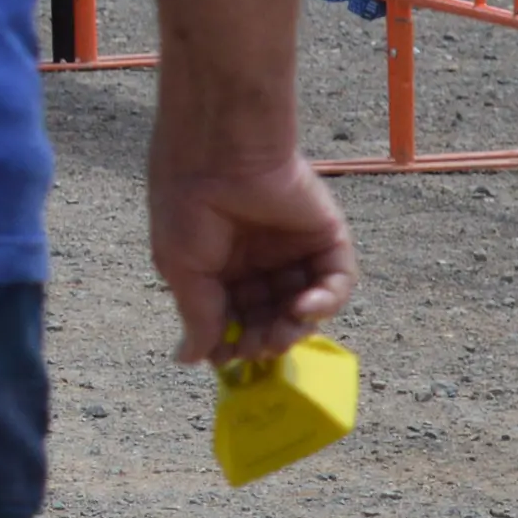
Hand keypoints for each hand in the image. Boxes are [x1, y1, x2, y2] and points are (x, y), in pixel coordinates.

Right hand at [151, 141, 357, 365]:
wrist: (221, 156)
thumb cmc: (188, 207)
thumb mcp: (181, 268)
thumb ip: (196, 316)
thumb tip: (187, 360)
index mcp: (219, 267)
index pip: (233, 317)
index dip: (233, 341)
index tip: (229, 361)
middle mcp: (258, 262)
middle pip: (271, 316)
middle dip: (265, 337)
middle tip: (259, 349)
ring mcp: (293, 251)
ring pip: (305, 305)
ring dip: (295, 326)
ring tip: (281, 332)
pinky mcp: (326, 239)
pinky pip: (336, 280)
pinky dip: (326, 300)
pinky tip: (305, 307)